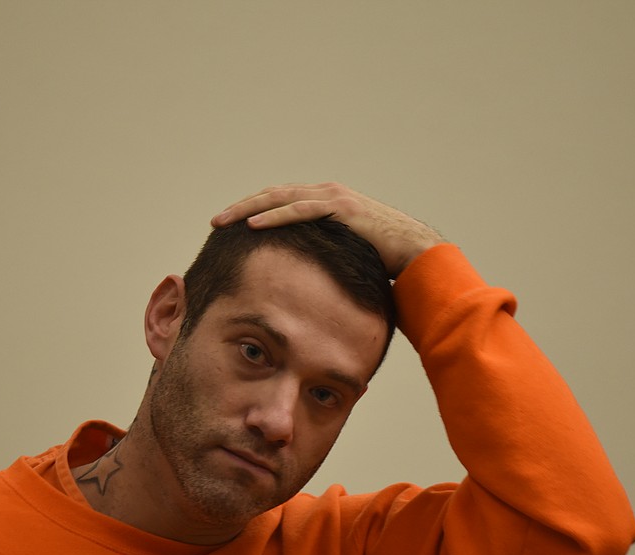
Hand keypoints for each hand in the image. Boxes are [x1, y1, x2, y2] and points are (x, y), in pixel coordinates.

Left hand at [211, 182, 443, 277]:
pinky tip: (252, 225)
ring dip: (248, 209)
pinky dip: (274, 216)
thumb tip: (304, 281)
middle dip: (242, 207)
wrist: (419, 256)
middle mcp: (327, 194)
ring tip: (223, 221)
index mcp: (326, 203)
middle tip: (215, 221)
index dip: (253, 211)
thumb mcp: (344, 258)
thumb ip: (323, 259)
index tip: (228, 226)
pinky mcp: (342, 209)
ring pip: (280, 198)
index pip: (280, 202)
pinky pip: (300, 210)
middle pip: (273, 196)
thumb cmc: (384, 263)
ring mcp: (334, 198)